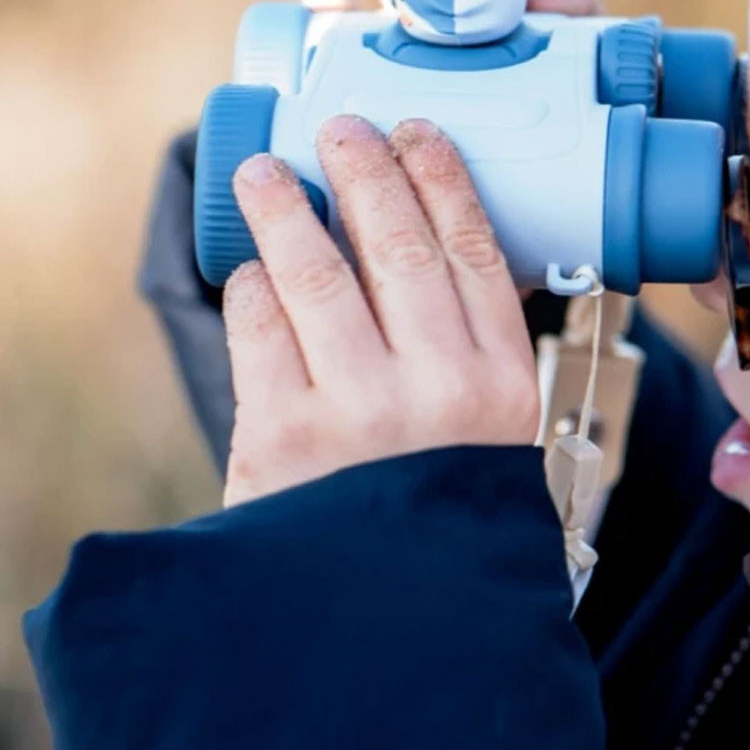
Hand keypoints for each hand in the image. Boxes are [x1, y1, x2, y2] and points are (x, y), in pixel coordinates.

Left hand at [221, 117, 538, 505]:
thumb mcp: (486, 440)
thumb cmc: (434, 514)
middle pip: (396, 246)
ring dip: (284, 210)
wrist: (383, 621)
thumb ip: (470, 356)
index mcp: (500, 384)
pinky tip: (249, 272)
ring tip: (263, 172)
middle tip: (338, 128)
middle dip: (363, 170)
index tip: (417, 132)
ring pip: (317, 274)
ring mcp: (359, 413)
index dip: (441, 179)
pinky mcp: (284, 438)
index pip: (474, 252)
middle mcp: (439, 390)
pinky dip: (251, 289)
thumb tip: (435, 249)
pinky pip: (260, 329)